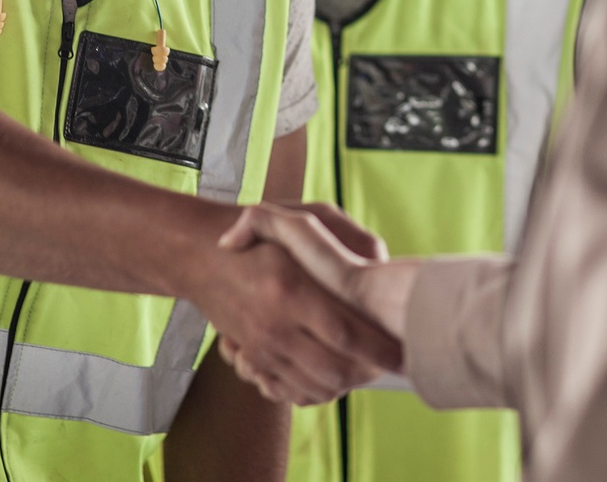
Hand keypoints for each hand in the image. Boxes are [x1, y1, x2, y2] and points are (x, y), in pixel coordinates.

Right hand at [188, 205, 401, 406]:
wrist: (201, 257)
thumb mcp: (307, 216)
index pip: (345, 333)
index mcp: (292, 289)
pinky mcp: (253, 359)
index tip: (405, 350)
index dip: (378, 348)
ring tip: (371, 367)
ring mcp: (262, 347)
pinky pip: (291, 391)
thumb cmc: (263, 234)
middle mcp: (275, 324)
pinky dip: (319, 390)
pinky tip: (338, 374)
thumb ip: (350, 235)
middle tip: (394, 362)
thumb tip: (383, 261)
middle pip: (335, 370)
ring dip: (348, 383)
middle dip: (370, 372)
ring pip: (315, 386)